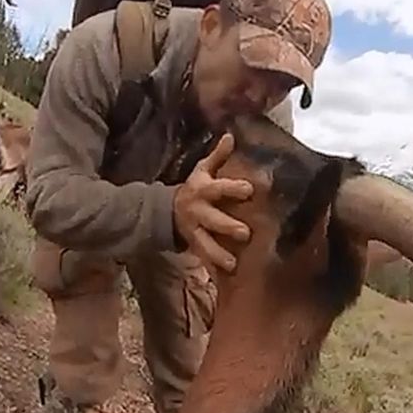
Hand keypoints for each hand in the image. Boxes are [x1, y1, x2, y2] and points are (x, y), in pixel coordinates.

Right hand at [173, 133, 253, 272]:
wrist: (162, 211)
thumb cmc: (193, 188)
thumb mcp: (201, 171)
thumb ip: (218, 156)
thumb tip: (231, 136)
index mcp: (202, 190)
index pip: (219, 188)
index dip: (233, 188)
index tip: (250, 189)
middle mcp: (197, 211)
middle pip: (212, 220)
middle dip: (227, 226)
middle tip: (245, 233)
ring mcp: (194, 231)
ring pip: (204, 244)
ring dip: (218, 254)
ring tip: (232, 264)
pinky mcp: (192, 245)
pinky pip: (202, 258)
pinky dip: (212, 267)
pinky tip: (225, 277)